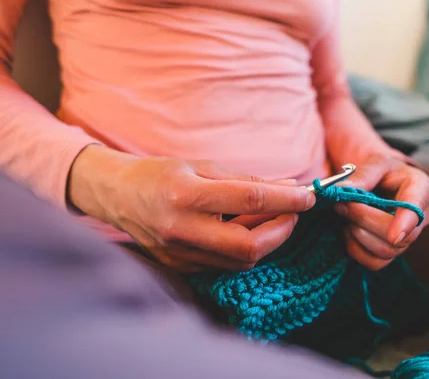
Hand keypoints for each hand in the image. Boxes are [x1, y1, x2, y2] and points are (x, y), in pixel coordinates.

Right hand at [68, 145, 314, 271]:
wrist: (116, 195)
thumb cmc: (160, 174)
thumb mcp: (202, 166)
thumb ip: (246, 179)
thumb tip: (289, 185)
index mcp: (187, 195)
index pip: (251, 199)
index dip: (287, 199)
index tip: (308, 196)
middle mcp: (182, 229)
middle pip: (250, 246)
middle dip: (282, 231)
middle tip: (292, 213)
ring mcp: (180, 253)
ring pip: (241, 260)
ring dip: (266, 241)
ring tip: (271, 219)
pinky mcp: (180, 266)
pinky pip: (224, 265)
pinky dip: (244, 250)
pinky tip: (246, 231)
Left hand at [333, 154, 428, 270]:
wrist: (382, 182)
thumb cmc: (382, 171)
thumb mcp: (375, 163)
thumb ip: (362, 175)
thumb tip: (340, 190)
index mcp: (421, 189)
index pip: (417, 210)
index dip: (406, 224)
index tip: (393, 235)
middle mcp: (420, 219)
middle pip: (399, 237)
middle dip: (365, 221)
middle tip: (342, 205)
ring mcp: (407, 238)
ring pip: (386, 252)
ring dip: (358, 235)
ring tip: (344, 214)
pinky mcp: (391, 252)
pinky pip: (374, 263)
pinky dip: (356, 249)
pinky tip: (348, 230)